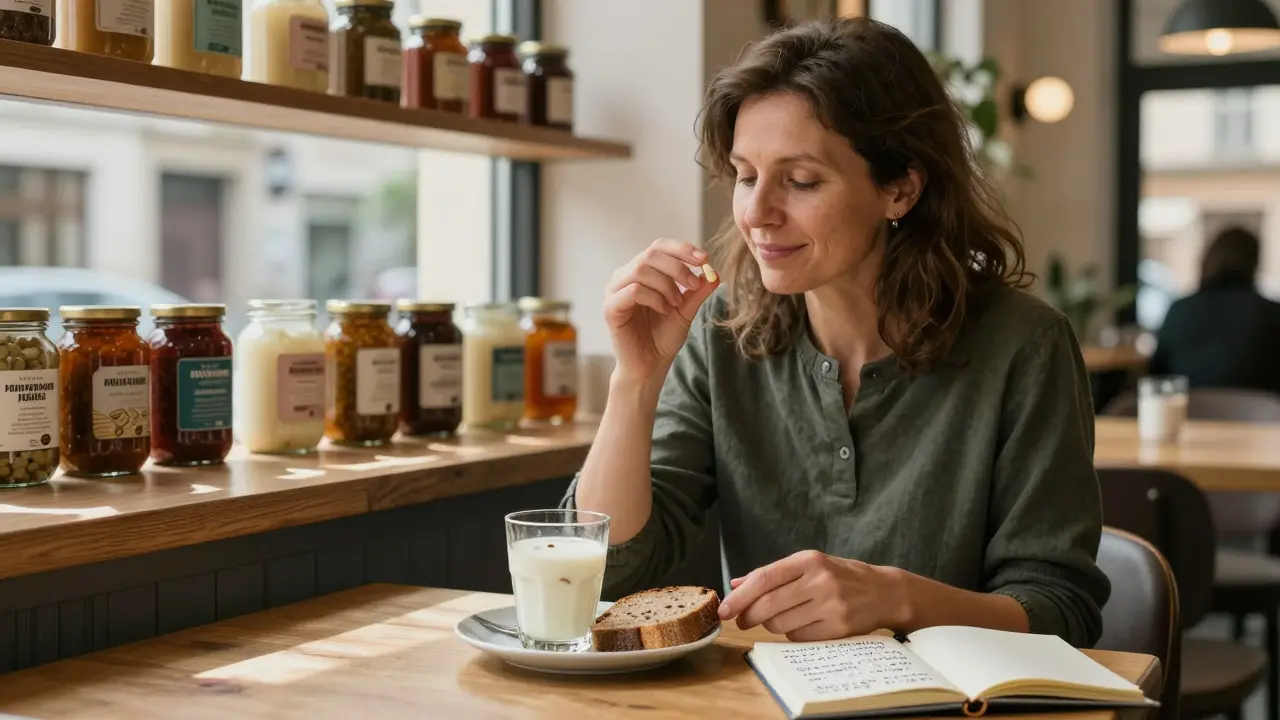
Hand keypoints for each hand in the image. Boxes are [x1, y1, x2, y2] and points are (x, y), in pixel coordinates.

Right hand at [604, 239, 718, 381]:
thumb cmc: (663, 337)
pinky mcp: (610, 308)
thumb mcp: (686, 310)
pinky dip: (654, 298)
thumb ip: (697, 292)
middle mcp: (624, 276)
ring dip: (666, 285)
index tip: (704, 259)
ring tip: (677, 304)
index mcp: (641, 272)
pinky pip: (633, 290)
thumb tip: (714, 273)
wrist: (650, 366)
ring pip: (641, 270)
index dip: (682, 249)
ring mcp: (614, 291)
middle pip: (651, 254)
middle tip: (693, 286)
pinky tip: (664, 311)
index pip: (659, 247)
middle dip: (677, 267)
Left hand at [717, 550, 908, 641]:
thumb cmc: (840, 576)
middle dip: (748, 616)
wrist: (885, 591)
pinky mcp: (839, 628)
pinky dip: (792, 634)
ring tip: (780, 618)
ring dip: (772, 625)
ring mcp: (831, 605)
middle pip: (768, 605)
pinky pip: (798, 637)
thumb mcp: (809, 565)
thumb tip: (735, 585)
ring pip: (780, 624)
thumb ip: (772, 574)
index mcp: (809, 560)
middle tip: (742, 621)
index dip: (740, 597)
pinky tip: (802, 625)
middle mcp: (820, 581)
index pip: (764, 578)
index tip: (724, 609)